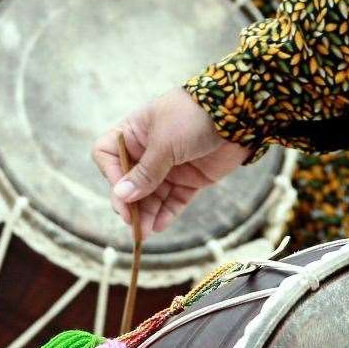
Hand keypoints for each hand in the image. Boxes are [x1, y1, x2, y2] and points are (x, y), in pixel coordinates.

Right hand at [92, 88, 250, 235]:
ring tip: (145, 233)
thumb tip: (121, 196)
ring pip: (151, 196)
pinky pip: (173, 201)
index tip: (122, 193)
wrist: (239, 114)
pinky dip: (166, 214)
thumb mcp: (164, 143)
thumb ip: (145, 172)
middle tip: (133, 223)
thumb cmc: (193, 117)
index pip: (109, 156)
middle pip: (129, 182)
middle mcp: (148, 151)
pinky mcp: (190, 179)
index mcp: (135, 133)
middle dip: (130, 203)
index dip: (112, 175)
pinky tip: (159, 227)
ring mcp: (170, 167)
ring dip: (146, 214)